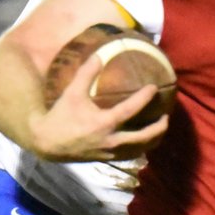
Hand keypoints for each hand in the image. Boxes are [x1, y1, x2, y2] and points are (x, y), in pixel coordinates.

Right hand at [25, 50, 168, 162]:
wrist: (47, 143)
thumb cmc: (60, 116)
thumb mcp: (72, 93)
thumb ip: (86, 73)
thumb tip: (99, 55)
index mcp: (104, 123)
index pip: (131, 110)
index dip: (144, 98)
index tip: (154, 88)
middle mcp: (111, 140)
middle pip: (144, 137)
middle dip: (158, 128)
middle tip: (166, 116)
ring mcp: (110, 153)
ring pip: (140, 149)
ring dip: (153, 140)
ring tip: (159, 129)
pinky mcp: (107, 159)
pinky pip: (130, 155)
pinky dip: (140, 148)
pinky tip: (143, 141)